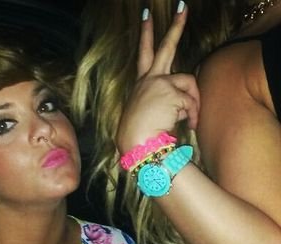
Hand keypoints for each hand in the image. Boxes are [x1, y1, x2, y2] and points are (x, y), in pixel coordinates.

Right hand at [117, 6, 199, 153]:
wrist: (136, 145)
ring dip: (193, 103)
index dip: (145, 34)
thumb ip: (160, 102)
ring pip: (188, 83)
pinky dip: (193, 115)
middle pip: (165, 48)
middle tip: (183, 8)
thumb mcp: (145, 114)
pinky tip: (188, 125)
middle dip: (175, 27)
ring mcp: (160, 84)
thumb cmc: (138, 135)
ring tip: (191, 121)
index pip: (144, 55)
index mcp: (142, 85)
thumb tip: (180, 104)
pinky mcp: (171, 92)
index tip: (147, 16)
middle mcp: (150, 80)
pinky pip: (191, 102)